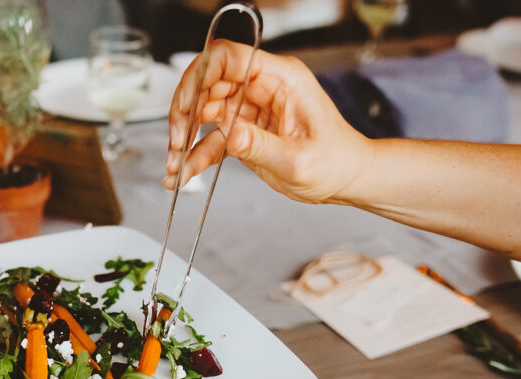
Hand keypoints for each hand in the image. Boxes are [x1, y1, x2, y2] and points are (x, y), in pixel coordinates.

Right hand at [162, 40, 372, 204]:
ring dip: (184, 138)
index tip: (187, 106)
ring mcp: (250, 109)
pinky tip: (182, 174)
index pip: (229, 58)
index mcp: (280, 78)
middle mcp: (262, 87)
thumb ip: (260, 146)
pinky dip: (195, 156)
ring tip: (175, 166)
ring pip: (203, 112)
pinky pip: (211, 138)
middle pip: (208, 83)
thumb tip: (229, 134)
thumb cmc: (336, 161)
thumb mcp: (298, 159)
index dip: (200, 76)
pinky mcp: (244, 130)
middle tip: (176, 141)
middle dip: (185, 112)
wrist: (346, 178)